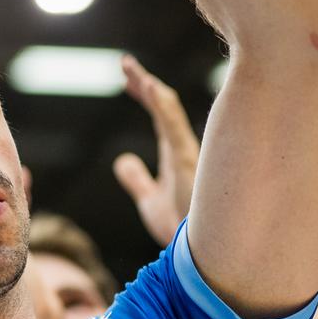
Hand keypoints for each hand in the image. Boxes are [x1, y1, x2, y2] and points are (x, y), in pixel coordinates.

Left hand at [111, 55, 199, 244]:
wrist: (195, 255)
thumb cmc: (179, 227)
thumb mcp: (149, 199)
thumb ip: (136, 179)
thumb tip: (122, 160)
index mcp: (175, 154)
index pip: (159, 117)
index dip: (145, 95)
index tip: (129, 78)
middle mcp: (183, 149)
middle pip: (164, 108)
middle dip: (145, 83)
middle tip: (125, 63)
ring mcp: (187, 155)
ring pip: (170, 113)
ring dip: (151, 89)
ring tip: (133, 71)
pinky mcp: (187, 164)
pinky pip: (174, 129)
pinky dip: (163, 107)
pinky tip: (151, 89)